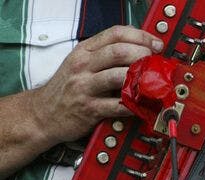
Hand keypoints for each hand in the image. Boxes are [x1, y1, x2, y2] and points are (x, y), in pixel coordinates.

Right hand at [31, 25, 163, 145]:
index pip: (115, 34)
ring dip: (140, 78)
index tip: (156, 44)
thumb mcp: (81, 63)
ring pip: (118, 76)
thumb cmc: (68, 88)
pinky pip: (117, 105)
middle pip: (119, 52)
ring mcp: (85, 87)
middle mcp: (83, 65)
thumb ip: (105, 53)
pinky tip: (142, 104)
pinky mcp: (89, 109)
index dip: (141, 36)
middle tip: (154, 63)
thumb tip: (139, 46)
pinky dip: (134, 105)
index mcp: (84, 50)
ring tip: (151, 82)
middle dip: (143, 55)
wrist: (43, 114)